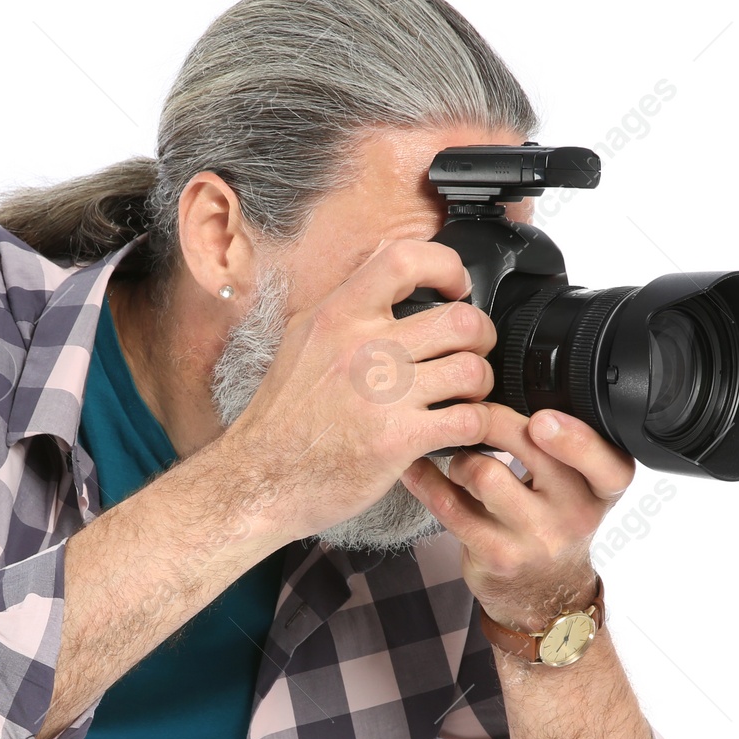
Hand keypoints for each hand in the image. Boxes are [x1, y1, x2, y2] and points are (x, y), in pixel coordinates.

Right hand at [219, 239, 498, 542]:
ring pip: (471, 369)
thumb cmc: (282, 417)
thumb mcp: (302, 339)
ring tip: (466, 396)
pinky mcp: (397, 439)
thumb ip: (346, 303)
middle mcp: (360, 348)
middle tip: (471, 352)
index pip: (405, 259)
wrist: (258, 478)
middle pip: (458, 319)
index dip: (446, 266)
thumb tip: (385, 260)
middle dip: (480, 337)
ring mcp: (381, 394)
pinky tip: (458, 430)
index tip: (456, 287)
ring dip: (480, 385)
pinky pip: (467, 420)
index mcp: (337, 316)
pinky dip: (476, 426)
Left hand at [399, 403, 634, 631]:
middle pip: (531, 448)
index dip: (573, 437)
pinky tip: (416, 469)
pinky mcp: (496, 555)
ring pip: (485, 474)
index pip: (604, 459)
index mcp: (605, 487)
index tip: (541, 421)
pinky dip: (426, 481)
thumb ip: (561, 445)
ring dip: (461, 457)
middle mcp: (577, 514)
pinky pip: (450, 505)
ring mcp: (535, 538)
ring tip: (460, 460)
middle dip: (491, 420)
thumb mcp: (580, 486)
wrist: (543, 594)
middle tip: (471, 412)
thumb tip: (505, 382)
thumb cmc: (554, 522)